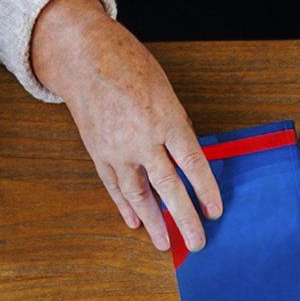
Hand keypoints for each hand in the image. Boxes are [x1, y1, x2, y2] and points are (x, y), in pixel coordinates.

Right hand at [35, 0, 221, 252]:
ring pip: (137, 193)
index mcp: (166, 119)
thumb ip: (176, 126)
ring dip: (152, 222)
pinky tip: (133, 222)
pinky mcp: (97, 151)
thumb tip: (186, 159)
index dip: (205, 190)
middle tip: (197, 243)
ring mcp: (116, 148)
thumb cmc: (130, 67)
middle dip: (184, 218)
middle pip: (168, 187)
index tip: (215, 212)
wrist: (83, 56)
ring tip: (163, 244)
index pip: (192, 163)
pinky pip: (114, 185)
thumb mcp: (165, 91)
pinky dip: (124, 205)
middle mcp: (142, 138)